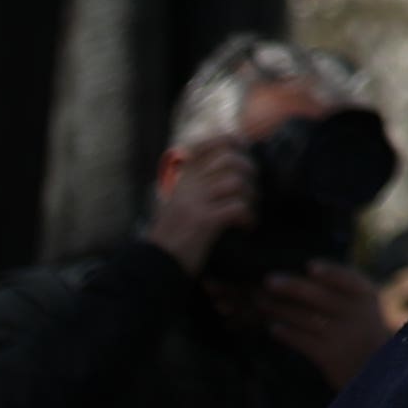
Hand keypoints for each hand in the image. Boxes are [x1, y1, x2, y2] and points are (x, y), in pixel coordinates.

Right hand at [143, 139, 256, 273]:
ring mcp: (195, 202)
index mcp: (184, 177)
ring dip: (251, 197)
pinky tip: (246, 226)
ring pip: (236, 182)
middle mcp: (188, 184)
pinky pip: (237, 208)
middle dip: (250, 172)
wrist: (155, 265)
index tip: (245, 153)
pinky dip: (248, 217)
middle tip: (251, 191)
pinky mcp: (203, 221)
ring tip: (249, 211)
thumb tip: (229, 163)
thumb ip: (198, 182)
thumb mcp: (180, 201)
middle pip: (230, 160)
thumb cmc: (173, 235)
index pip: (213, 143)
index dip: (235, 143)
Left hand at [252, 263, 393, 386]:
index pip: (349, 280)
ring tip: (260, 301)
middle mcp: (355, 314)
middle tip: (268, 280)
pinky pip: (302, 341)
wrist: (377, 368)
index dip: (330, 273)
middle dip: (292, 287)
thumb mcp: (365, 306)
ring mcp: (342, 336)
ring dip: (280, 309)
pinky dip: (286, 333)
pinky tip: (272, 327)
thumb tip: (304, 275)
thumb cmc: (364, 329)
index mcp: (366, 296)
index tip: (309, 266)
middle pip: (319, 296)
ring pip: (305, 318)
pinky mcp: (329, 357)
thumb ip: (342, 291)